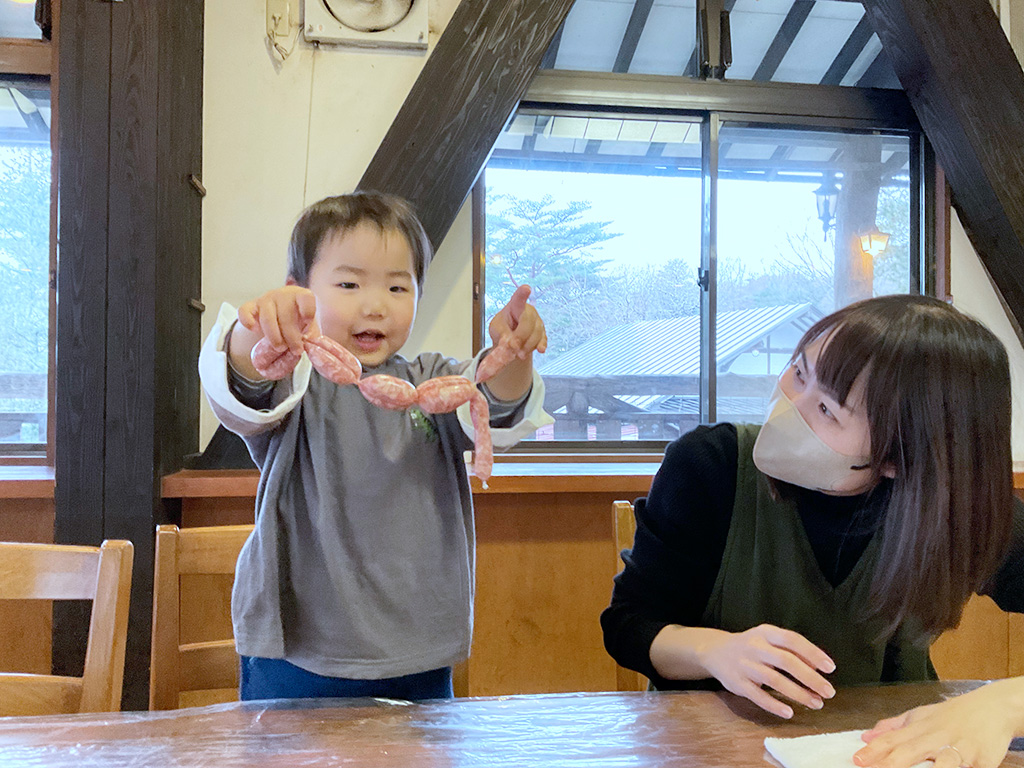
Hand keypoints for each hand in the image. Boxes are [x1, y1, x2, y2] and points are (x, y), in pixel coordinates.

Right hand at [238, 285, 318, 354]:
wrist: (279, 315)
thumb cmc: (297, 320)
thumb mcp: (308, 325)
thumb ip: (312, 332)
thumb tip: (311, 341)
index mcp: (300, 295)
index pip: (305, 297)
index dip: (307, 309)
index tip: (308, 323)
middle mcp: (282, 294)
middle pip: (286, 316)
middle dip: (292, 337)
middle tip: (296, 350)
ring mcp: (265, 299)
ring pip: (267, 318)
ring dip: (274, 337)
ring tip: (280, 348)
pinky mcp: (250, 306)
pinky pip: (244, 312)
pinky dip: (248, 322)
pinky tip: (255, 330)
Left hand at [488, 284, 546, 358]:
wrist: (510, 339)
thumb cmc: (502, 328)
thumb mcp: (496, 329)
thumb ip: (502, 334)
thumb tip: (511, 344)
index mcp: (515, 305)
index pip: (519, 298)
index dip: (523, 293)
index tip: (526, 288)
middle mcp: (529, 311)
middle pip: (529, 321)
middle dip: (521, 336)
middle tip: (513, 347)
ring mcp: (537, 322)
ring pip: (536, 333)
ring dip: (527, 346)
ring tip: (518, 354)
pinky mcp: (542, 334)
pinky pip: (543, 339)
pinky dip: (541, 345)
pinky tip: (540, 350)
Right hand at [699, 624, 835, 718]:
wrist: (715, 651)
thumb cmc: (751, 646)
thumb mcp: (768, 639)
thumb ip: (791, 650)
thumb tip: (819, 668)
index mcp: (765, 633)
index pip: (792, 640)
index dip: (812, 653)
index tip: (830, 668)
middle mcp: (754, 647)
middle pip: (786, 661)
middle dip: (810, 677)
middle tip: (829, 691)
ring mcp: (745, 665)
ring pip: (774, 680)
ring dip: (798, 693)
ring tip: (816, 703)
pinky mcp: (737, 683)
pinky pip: (758, 696)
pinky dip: (774, 705)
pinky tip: (789, 712)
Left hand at [853, 678, 1023, 767]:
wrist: (992, 708)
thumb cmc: (954, 715)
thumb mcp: (921, 716)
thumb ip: (894, 726)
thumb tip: (866, 735)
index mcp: (919, 728)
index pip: (892, 740)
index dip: (874, 750)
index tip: (858, 759)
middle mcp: (936, 738)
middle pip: (910, 751)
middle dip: (889, 762)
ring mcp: (958, 748)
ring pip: (938, 761)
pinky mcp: (979, 759)